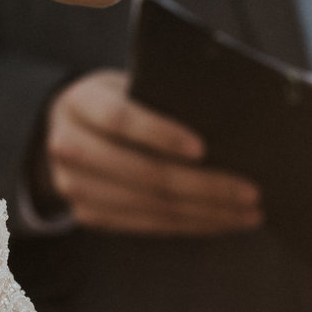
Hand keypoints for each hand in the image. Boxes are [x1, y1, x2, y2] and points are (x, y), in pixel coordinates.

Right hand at [39, 70, 262, 234]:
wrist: (62, 129)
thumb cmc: (113, 101)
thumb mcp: (125, 85)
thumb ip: (161, 97)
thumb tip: (227, 120)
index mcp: (80, 103)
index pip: (121, 119)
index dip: (161, 134)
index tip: (203, 149)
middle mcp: (70, 147)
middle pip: (144, 173)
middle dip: (204, 186)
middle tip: (249, 193)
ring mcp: (76, 188)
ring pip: (151, 207)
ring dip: (206, 214)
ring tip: (246, 213)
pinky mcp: (89, 216)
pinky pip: (148, 225)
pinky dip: (189, 225)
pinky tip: (220, 221)